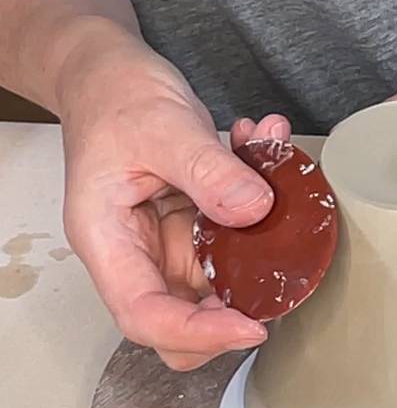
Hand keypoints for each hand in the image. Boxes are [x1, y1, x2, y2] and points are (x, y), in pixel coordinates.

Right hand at [57, 21, 290, 369]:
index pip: (145, 315)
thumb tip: (255, 211)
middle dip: (234, 312)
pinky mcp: (193, 222)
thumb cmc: (114, 97)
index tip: (252, 327)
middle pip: (182, 319)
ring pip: (218, 281)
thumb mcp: (163, 126)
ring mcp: (167, 240)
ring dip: (259, 243)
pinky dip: (259, 204)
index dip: (198, 334)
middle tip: (276, 283)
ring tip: (273, 178)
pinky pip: (234, 235)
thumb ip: (208, 170)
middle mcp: (137, 252)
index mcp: (108, 240)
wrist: (110, 74)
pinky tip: (263, 152)